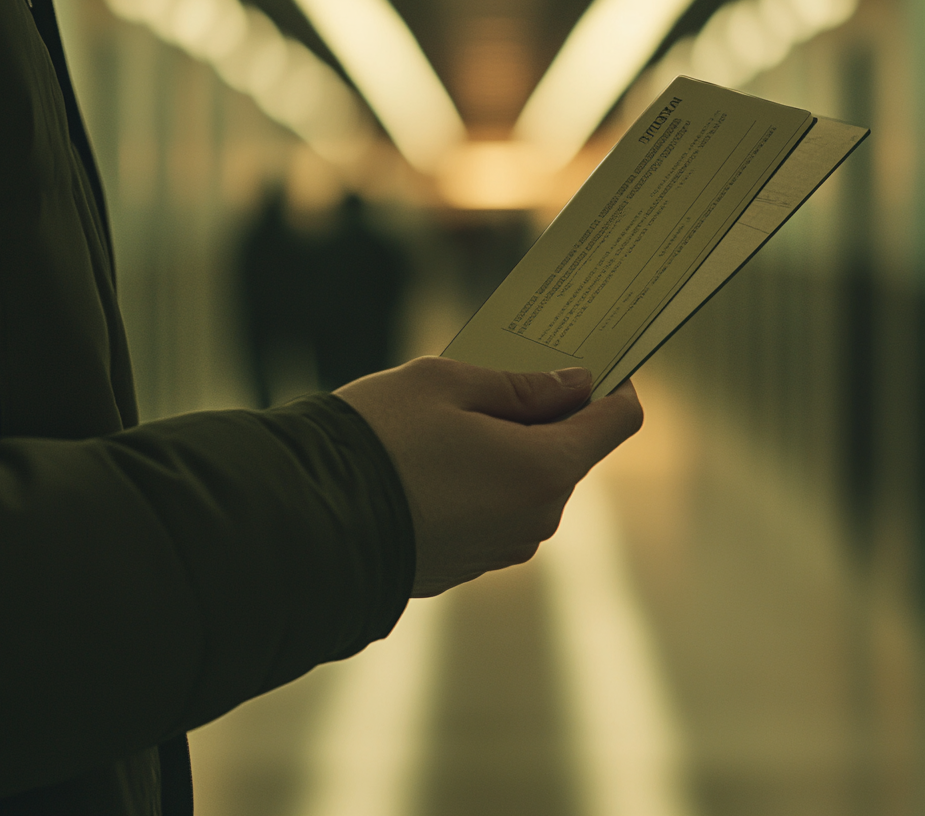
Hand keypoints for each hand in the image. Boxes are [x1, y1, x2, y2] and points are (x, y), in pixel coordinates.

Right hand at [335, 356, 642, 595]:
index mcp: (545, 468)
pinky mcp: (469, 566)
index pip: (617, 420)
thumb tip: (575, 383)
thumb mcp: (448, 383)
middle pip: (570, 450)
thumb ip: (522, 383)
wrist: (307, 522)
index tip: (584, 359)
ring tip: (449, 423)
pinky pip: (497, 512)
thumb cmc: (379, 439)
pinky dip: (483, 483)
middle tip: (491, 380)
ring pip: (530, 482)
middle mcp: (537, 519)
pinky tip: (433, 464)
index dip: (611, 382)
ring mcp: (503, 548)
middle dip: (545, 413)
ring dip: (509, 448)